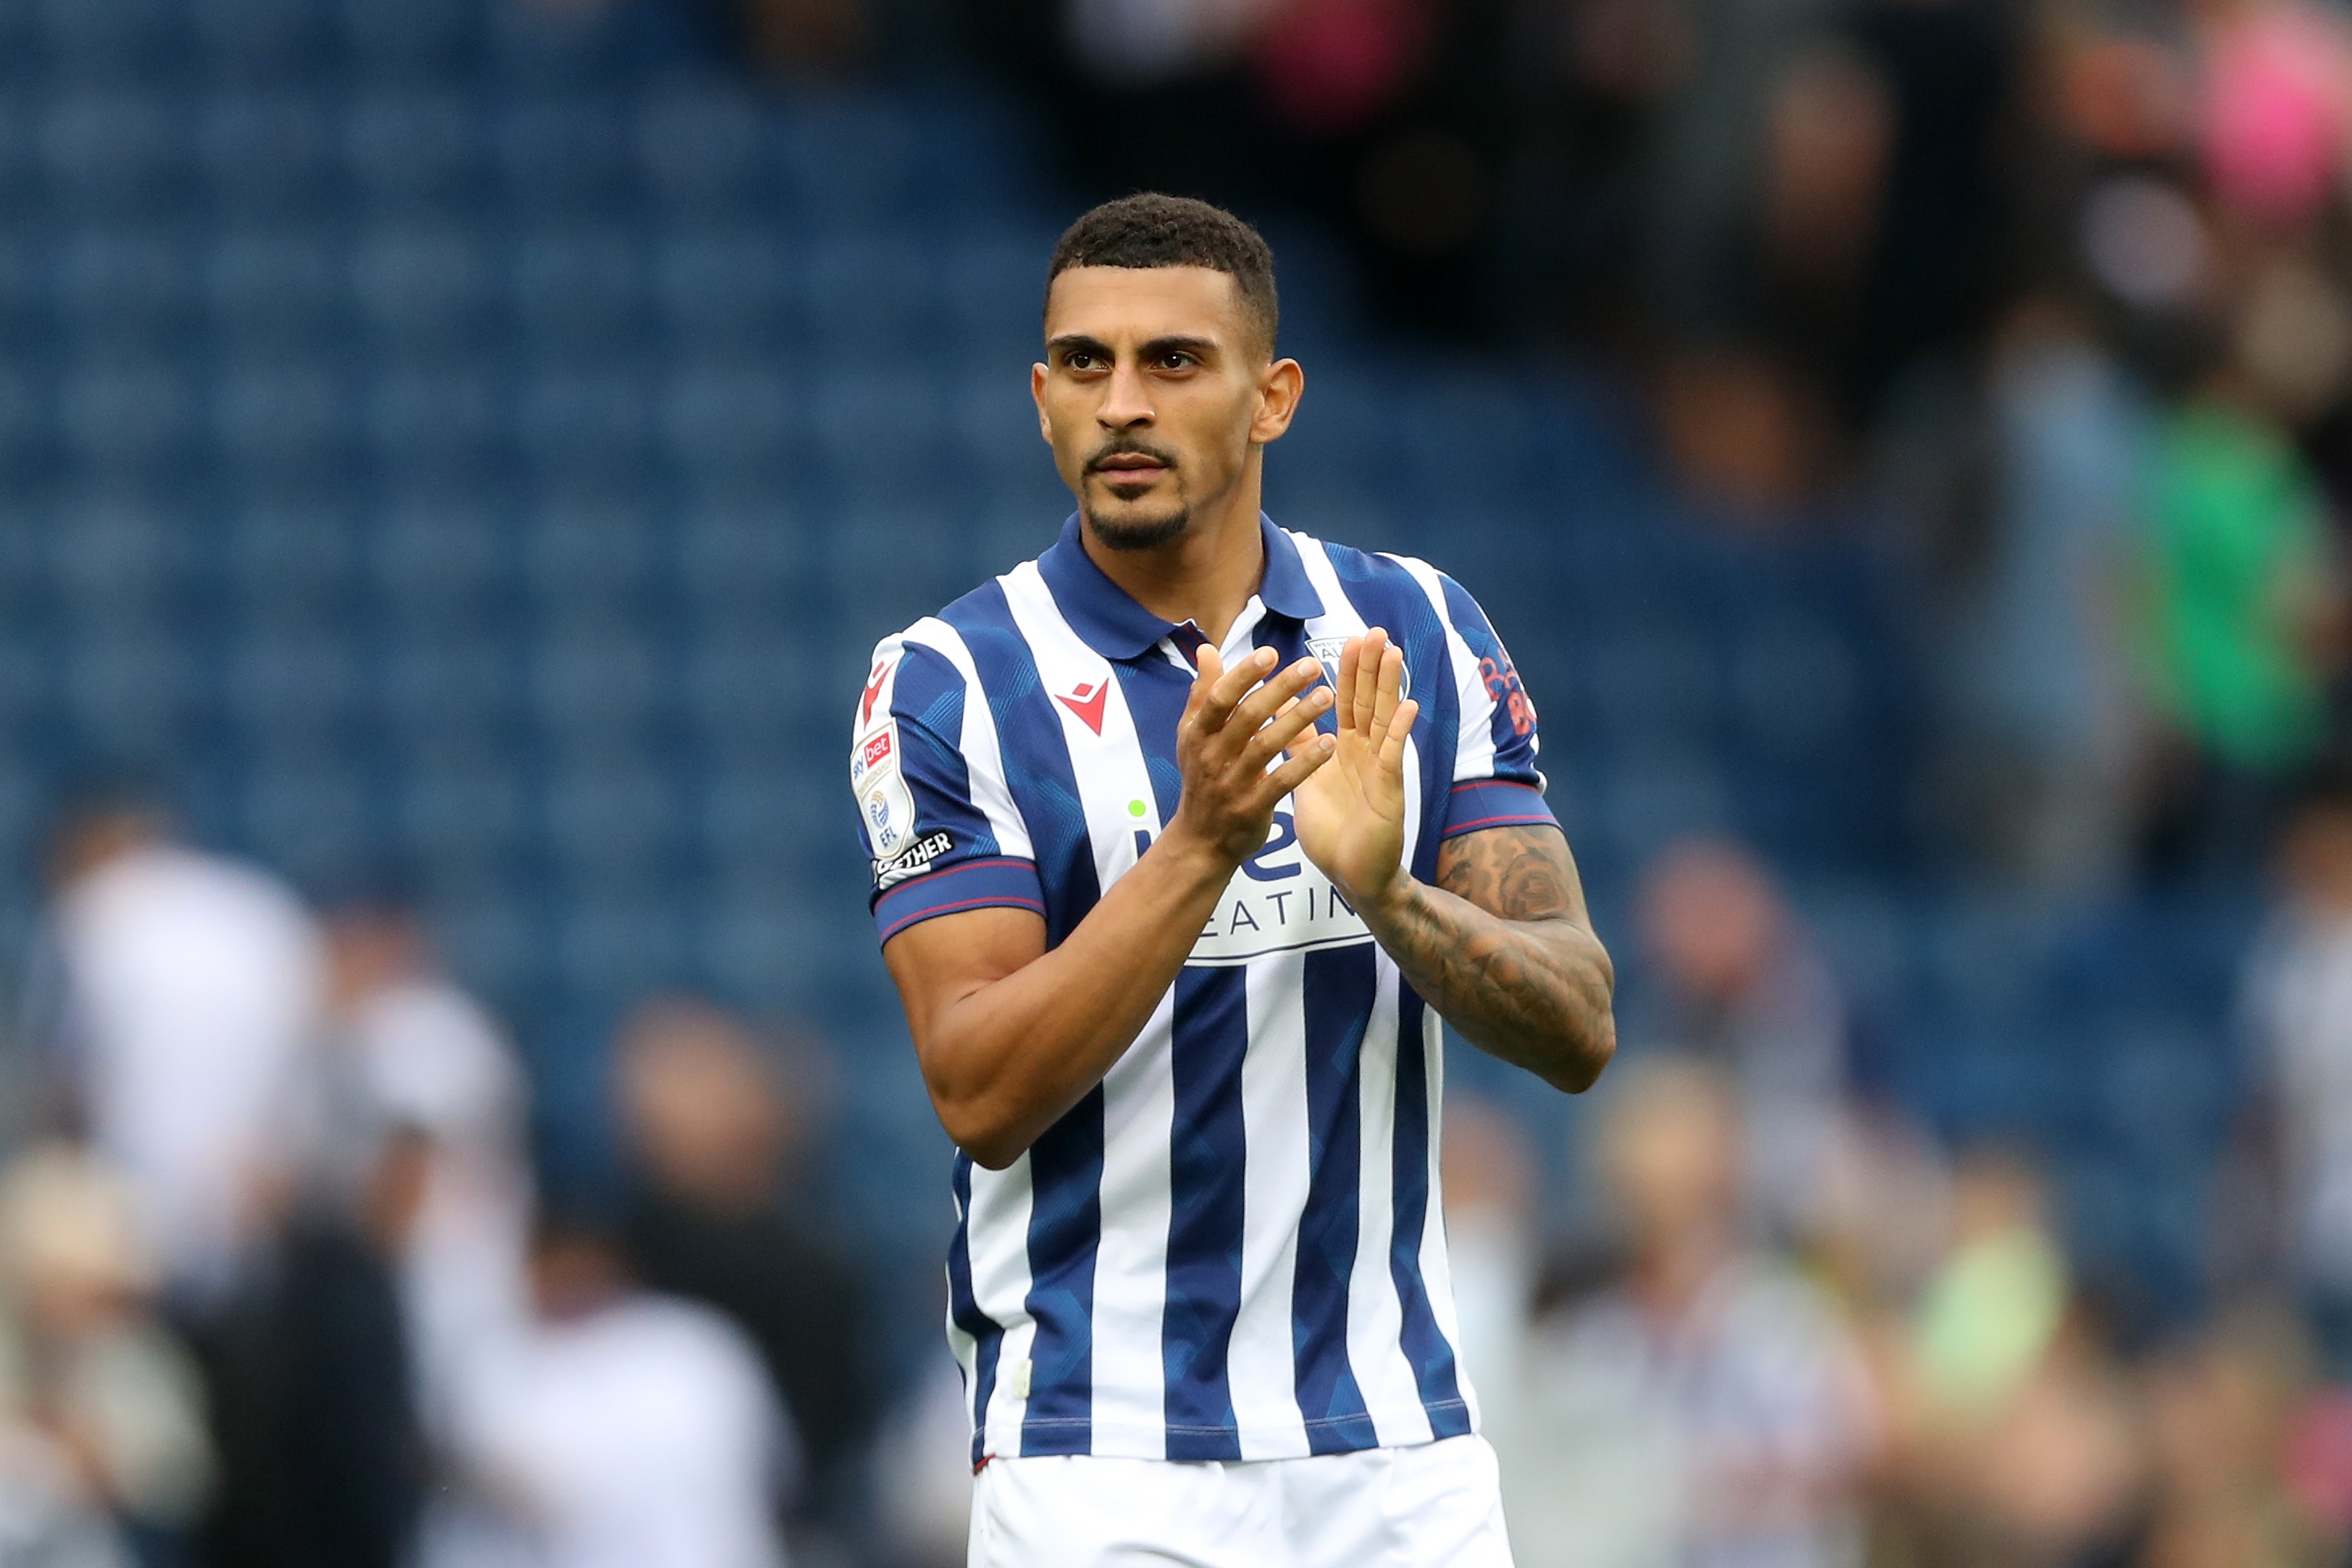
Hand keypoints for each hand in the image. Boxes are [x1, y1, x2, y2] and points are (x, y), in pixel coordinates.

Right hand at [1163, 645, 1334, 868]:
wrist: (1199, 841)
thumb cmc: (1202, 778)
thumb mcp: (1193, 737)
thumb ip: (1203, 693)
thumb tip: (1206, 649)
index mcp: (1196, 734)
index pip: (1219, 698)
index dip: (1244, 674)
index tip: (1272, 653)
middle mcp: (1210, 757)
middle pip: (1247, 717)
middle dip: (1281, 689)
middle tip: (1312, 667)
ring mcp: (1230, 784)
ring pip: (1267, 746)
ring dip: (1298, 719)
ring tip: (1327, 696)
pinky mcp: (1251, 808)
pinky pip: (1282, 781)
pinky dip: (1305, 762)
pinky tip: (1329, 742)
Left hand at [1290, 628, 1419, 909]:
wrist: (1350, 875)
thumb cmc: (1332, 831)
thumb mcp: (1306, 780)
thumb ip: (1298, 746)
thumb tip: (1281, 711)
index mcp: (1342, 749)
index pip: (1346, 702)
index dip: (1348, 672)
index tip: (1349, 639)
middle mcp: (1364, 753)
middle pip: (1368, 701)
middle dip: (1370, 666)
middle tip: (1374, 631)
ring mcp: (1380, 769)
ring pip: (1385, 719)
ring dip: (1390, 686)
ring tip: (1393, 652)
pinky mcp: (1389, 790)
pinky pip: (1393, 756)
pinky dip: (1400, 731)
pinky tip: (1408, 706)